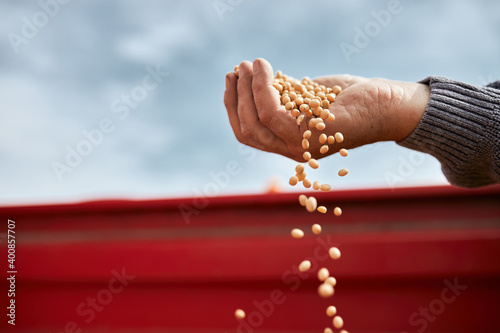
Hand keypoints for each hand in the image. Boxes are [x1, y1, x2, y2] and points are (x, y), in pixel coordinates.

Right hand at [224, 58, 428, 161]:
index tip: (232, 79)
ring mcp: (301, 147)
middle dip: (236, 97)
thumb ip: (284, 95)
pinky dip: (263, 87)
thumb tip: (257, 80)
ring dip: (247, 90)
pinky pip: (274, 113)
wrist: (387, 105)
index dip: (234, 106)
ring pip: (256, 122)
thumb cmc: (350, 99)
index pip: (248, 133)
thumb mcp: (308, 95)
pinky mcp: (311, 136)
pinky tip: (265, 68)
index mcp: (288, 143)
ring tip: (249, 64)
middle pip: (246, 131)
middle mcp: (291, 150)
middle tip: (238, 68)